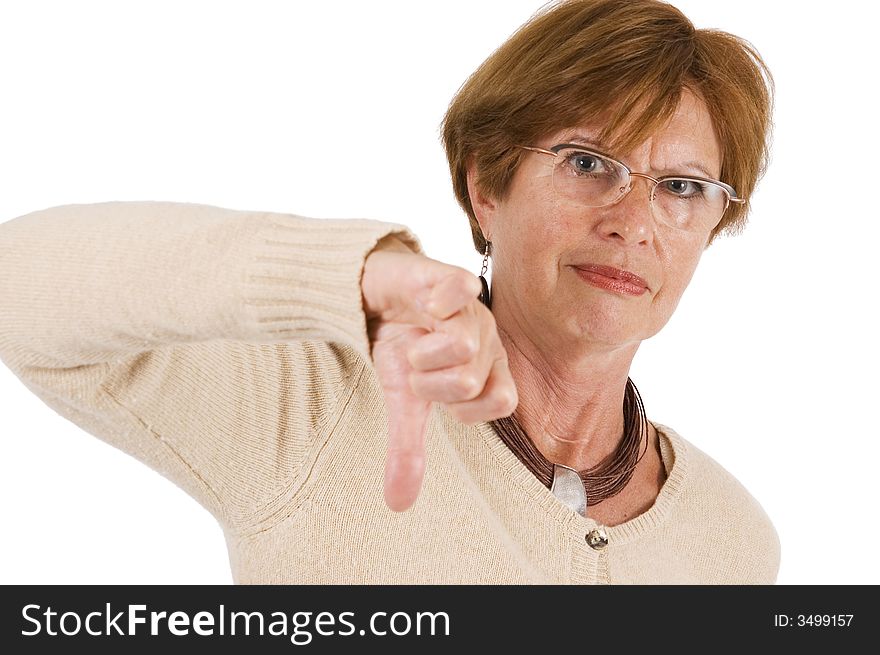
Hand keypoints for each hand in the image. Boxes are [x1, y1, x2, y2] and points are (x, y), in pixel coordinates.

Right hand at [361, 237, 517, 511]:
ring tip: (413, 342)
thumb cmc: (401, 347)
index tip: (433, 398)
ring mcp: (469, 308)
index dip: (462, 407)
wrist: (375, 296)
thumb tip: (397, 504)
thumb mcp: (403, 401)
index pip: (501, 401)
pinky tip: (425, 306)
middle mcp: (487, 338)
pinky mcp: (446, 278)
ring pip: (461, 345)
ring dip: (423, 353)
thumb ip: (407, 447)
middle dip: (430, 382)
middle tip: (415, 367)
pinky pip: (458, 291)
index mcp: (488, 368)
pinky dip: (438, 302)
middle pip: (471, 379)